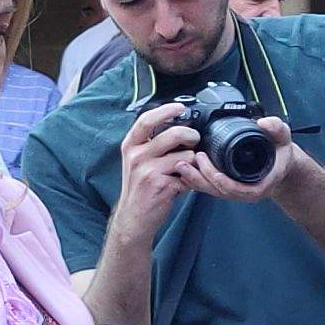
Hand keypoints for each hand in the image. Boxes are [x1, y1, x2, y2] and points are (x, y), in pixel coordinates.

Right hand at [108, 104, 203, 244]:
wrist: (133, 217)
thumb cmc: (139, 187)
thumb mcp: (137, 160)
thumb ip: (151, 143)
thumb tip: (178, 125)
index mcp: (131, 146)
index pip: (147, 120)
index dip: (166, 110)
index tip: (180, 107)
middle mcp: (137, 156)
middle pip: (173, 134)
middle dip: (191, 136)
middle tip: (193, 142)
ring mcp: (148, 171)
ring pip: (186, 155)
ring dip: (192, 162)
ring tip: (186, 170)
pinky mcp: (161, 185)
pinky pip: (188, 174)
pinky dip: (191, 179)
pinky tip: (183, 184)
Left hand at [188, 116, 303, 202]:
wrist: (281, 163)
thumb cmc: (281, 152)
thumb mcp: (283, 138)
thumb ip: (276, 129)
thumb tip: (264, 123)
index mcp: (259, 185)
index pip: (238, 189)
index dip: (223, 182)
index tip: (210, 169)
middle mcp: (244, 191)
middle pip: (218, 191)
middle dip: (201, 178)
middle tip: (187, 161)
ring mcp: (233, 189)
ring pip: (210, 190)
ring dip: (193, 179)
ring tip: (180, 164)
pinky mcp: (225, 185)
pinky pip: (208, 186)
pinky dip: (195, 178)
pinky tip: (183, 168)